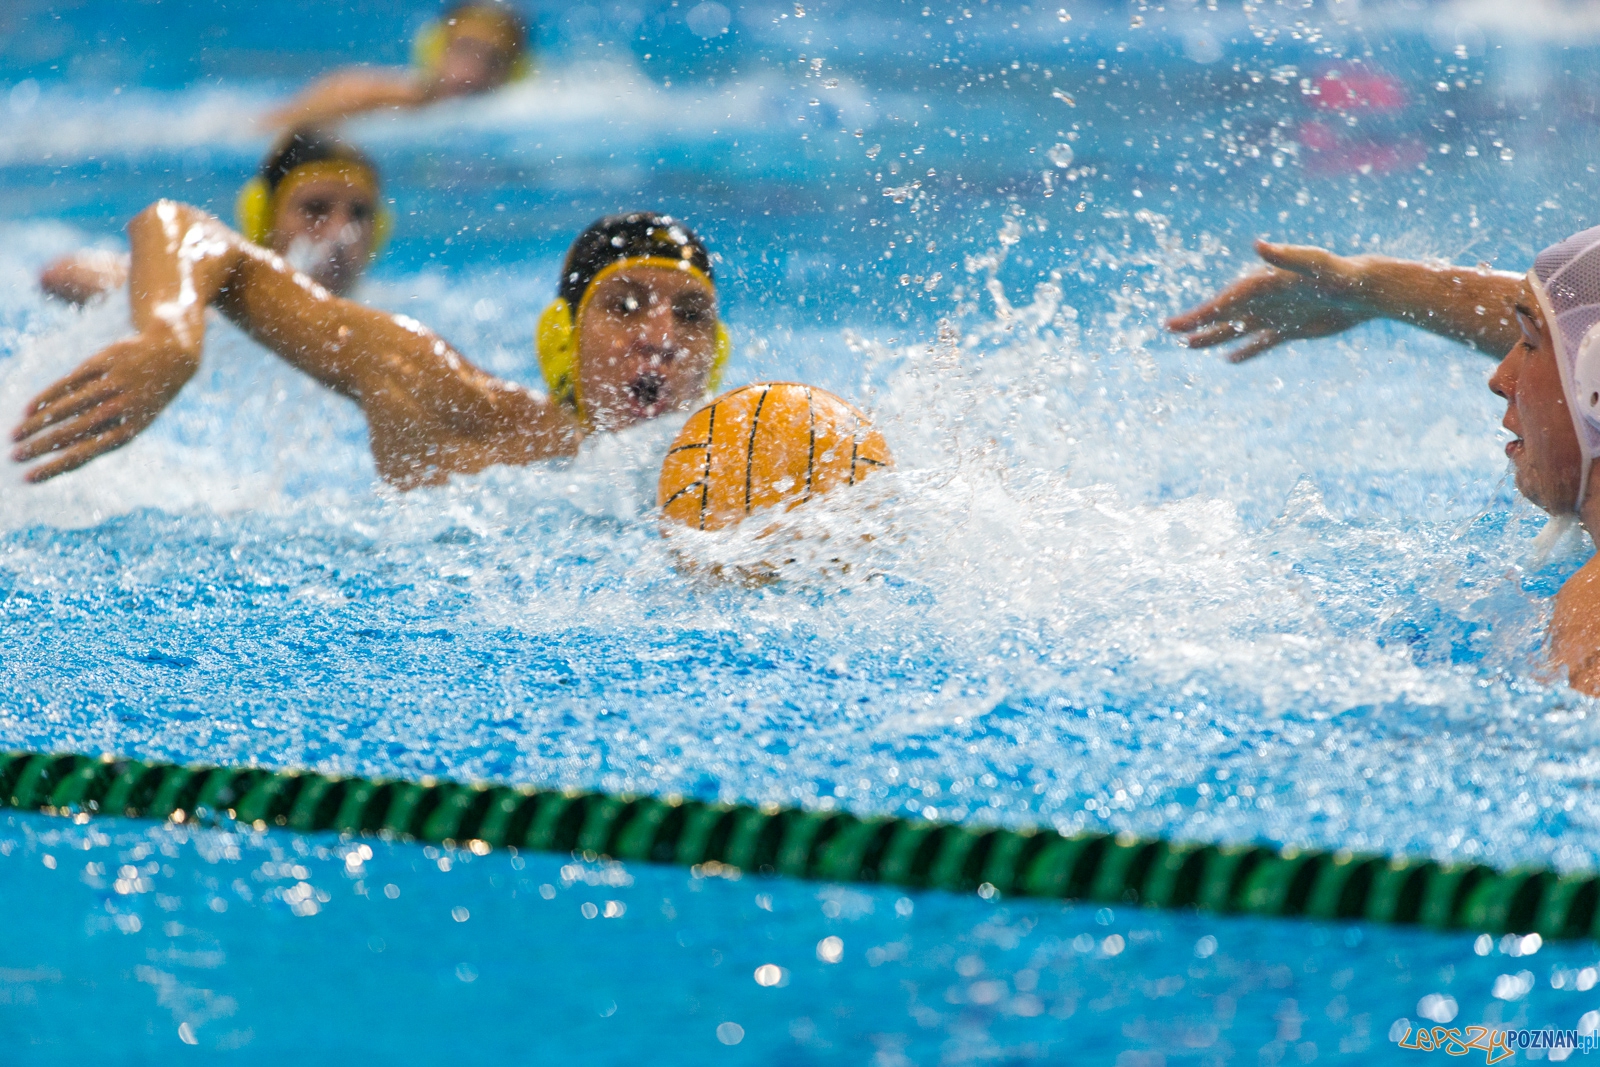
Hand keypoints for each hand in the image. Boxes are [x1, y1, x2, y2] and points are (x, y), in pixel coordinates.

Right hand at [10, 332, 199, 482]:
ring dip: (38, 423)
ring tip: (15, 435)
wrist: (171, 356)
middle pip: (74, 431)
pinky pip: (69, 382)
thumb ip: (99, 434)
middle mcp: (122, 407)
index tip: (28, 478)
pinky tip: (29, 410)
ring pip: (68, 406)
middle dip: (41, 446)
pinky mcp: (103, 362)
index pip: (88, 453)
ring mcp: (112, 383)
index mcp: (130, 429)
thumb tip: (58, 453)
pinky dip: (47, 397)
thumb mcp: (130, 420)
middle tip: (13, 456)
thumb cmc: (143, 398)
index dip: (56, 466)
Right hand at [1167, 240, 1380, 362]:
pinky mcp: (1292, 328)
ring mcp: (1277, 314)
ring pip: (1238, 330)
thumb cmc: (1342, 273)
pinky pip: (1263, 343)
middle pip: (1225, 314)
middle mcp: (1266, 299)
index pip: (1225, 302)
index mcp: (1263, 284)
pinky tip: (1229, 360)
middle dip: (1197, 323)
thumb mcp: (1314, 264)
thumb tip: (1258, 245)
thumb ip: (1285, 256)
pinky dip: (1246, 351)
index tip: (1175, 325)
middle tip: (1170, 331)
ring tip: (1190, 346)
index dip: (1199, 314)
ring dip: (1215, 337)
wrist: (1367, 289)